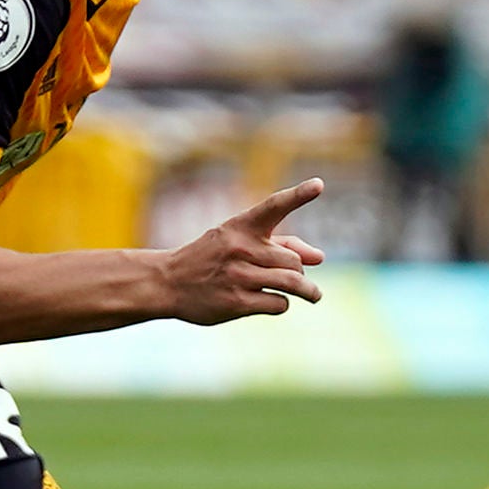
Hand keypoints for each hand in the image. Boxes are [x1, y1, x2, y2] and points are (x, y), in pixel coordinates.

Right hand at [159, 179, 326, 323]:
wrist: (168, 282)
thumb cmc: (212, 257)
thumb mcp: (240, 241)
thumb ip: (281, 244)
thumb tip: (320, 258)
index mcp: (241, 226)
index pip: (274, 206)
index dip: (298, 195)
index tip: (319, 184)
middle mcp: (240, 248)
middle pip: (292, 260)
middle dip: (300, 270)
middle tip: (302, 279)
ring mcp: (238, 276)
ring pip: (291, 282)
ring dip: (309, 291)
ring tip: (315, 296)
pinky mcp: (236, 302)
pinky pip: (278, 304)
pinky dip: (282, 303)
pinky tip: (273, 301)